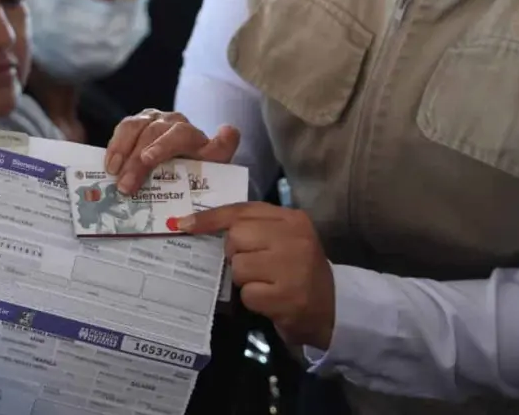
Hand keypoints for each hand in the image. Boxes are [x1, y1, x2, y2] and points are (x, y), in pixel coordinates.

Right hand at [103, 109, 239, 193]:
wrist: (186, 168)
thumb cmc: (198, 174)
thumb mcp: (213, 170)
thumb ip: (222, 153)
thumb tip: (229, 130)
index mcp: (196, 137)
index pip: (182, 135)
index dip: (163, 146)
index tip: (147, 160)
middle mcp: (176, 123)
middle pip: (154, 135)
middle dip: (137, 161)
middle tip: (125, 186)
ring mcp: (156, 119)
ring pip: (137, 127)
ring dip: (123, 150)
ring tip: (113, 172)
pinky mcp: (139, 122)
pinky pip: (125, 127)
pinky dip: (115, 146)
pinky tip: (109, 164)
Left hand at [181, 203, 335, 349]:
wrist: (334, 308)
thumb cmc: (300, 270)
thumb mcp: (285, 239)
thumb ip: (255, 228)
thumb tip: (203, 224)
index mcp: (292, 219)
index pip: (242, 211)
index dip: (210, 218)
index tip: (184, 224)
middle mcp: (294, 237)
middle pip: (235, 238)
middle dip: (235, 254)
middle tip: (252, 265)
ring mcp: (291, 267)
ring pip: (238, 267)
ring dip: (245, 280)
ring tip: (266, 284)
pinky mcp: (286, 296)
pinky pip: (247, 294)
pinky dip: (254, 300)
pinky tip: (271, 300)